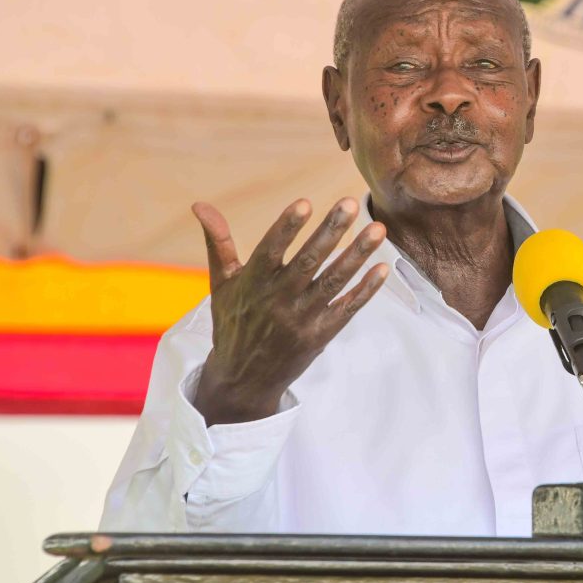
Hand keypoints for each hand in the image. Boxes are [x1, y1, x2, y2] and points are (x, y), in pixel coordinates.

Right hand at [190, 197, 387, 424]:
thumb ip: (218, 242)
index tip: (305, 203)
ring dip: (357, 255)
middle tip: (351, 204)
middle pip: (308, 262)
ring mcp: (301, 319)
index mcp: (252, 284)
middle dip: (330, 232)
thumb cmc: (233, 322)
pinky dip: (366, 290)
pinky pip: (347, 308)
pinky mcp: (321, 334)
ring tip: (377, 229)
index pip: (270, 251)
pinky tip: (382, 267)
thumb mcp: (222, 284)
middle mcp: (277, 301)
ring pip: (333, 282)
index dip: (286, 228)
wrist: (243, 379)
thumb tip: (200, 205)